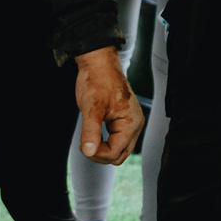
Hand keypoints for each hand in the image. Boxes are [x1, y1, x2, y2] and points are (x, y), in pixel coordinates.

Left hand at [73, 48, 142, 163]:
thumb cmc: (97, 81)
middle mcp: (135, 124)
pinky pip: (118, 141)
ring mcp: (131, 123)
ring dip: (103, 149)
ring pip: (119, 150)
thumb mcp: (91, 108)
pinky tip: (95, 134)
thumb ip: (90, 132)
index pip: (115, 152)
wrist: (99, 64)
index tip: (84, 145)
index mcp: (131, 122)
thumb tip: (88, 152)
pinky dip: (106, 142)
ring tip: (90, 138)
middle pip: (119, 155)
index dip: (97, 153)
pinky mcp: (125, 121)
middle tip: (86, 143)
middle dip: (101, 154)